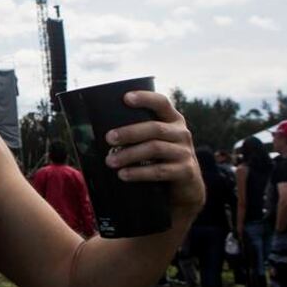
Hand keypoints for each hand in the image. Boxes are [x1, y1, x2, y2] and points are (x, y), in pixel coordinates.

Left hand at [103, 91, 203, 216]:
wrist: (187, 188)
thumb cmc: (161, 159)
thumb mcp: (154, 142)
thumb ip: (138, 132)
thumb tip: (98, 129)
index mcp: (172, 120)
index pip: (161, 102)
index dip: (145, 98)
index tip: (125, 98)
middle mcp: (181, 133)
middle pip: (154, 128)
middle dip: (129, 132)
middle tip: (108, 138)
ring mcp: (185, 152)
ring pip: (155, 148)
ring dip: (129, 154)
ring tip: (110, 161)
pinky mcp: (185, 171)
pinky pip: (160, 171)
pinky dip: (139, 173)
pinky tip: (123, 175)